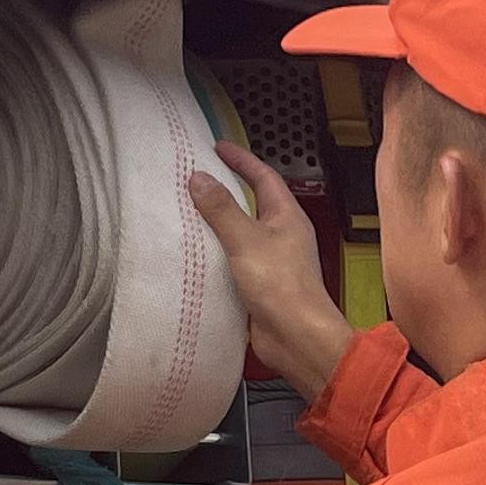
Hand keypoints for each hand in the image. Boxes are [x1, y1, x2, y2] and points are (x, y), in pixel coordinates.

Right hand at [193, 145, 356, 403]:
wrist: (296, 337)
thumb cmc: (281, 285)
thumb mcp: (246, 239)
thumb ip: (222, 209)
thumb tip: (200, 177)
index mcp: (286, 216)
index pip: (263, 177)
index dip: (241, 160)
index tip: (218, 147)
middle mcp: (282, 234)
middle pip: (254, 202)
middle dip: (228, 188)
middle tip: (199, 176)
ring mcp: (273, 260)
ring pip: (243, 232)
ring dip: (220, 221)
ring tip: (189, 210)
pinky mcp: (261, 284)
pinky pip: (236, 259)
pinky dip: (217, 252)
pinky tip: (196, 254)